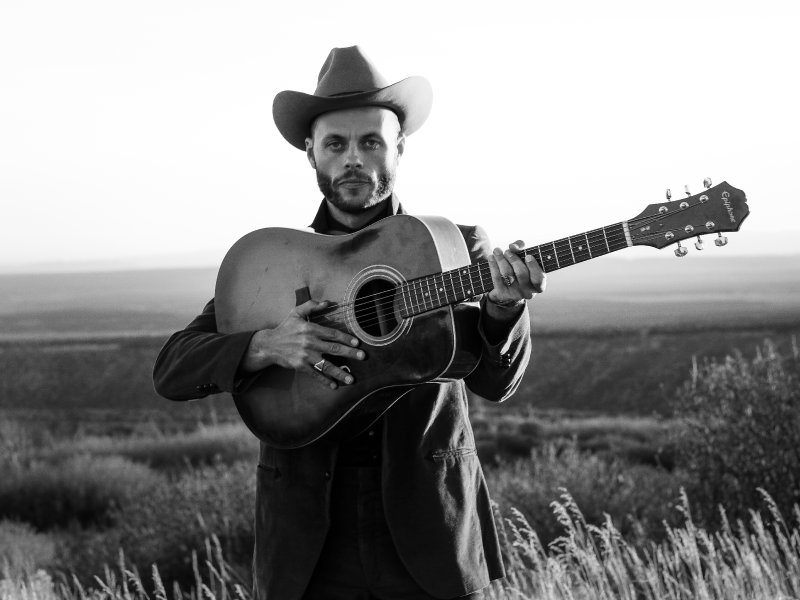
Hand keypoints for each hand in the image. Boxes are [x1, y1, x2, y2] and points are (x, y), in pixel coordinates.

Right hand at [240, 300, 365, 389]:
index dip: (346, 338)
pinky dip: (324, 380)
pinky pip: (315, 374)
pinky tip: (334, 386)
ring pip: (326, 365)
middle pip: (333, 349)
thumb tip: (328, 303)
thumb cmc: (286, 327)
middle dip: (350, 353)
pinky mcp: (300, 366)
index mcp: (310, 329)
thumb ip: (311, 305)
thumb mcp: (296, 312)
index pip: (332, 333)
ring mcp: (305, 356)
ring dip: (340, 372)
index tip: (357, 342)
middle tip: (362, 356)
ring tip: (351, 379)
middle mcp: (309, 342)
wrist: (269, 345)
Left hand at [486, 240, 545, 305]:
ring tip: (497, 250)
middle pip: (521, 273)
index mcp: (538, 285)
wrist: (506, 290)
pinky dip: (493, 266)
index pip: (539, 278)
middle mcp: (527, 291)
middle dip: (514, 260)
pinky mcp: (502, 294)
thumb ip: (522, 249)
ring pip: (507, 274)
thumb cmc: (519, 270)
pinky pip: (497, 278)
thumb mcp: (524, 260)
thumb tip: (513, 246)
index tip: (528, 256)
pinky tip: (491, 258)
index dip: (533, 267)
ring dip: (501, 260)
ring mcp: (514, 294)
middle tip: (507, 251)